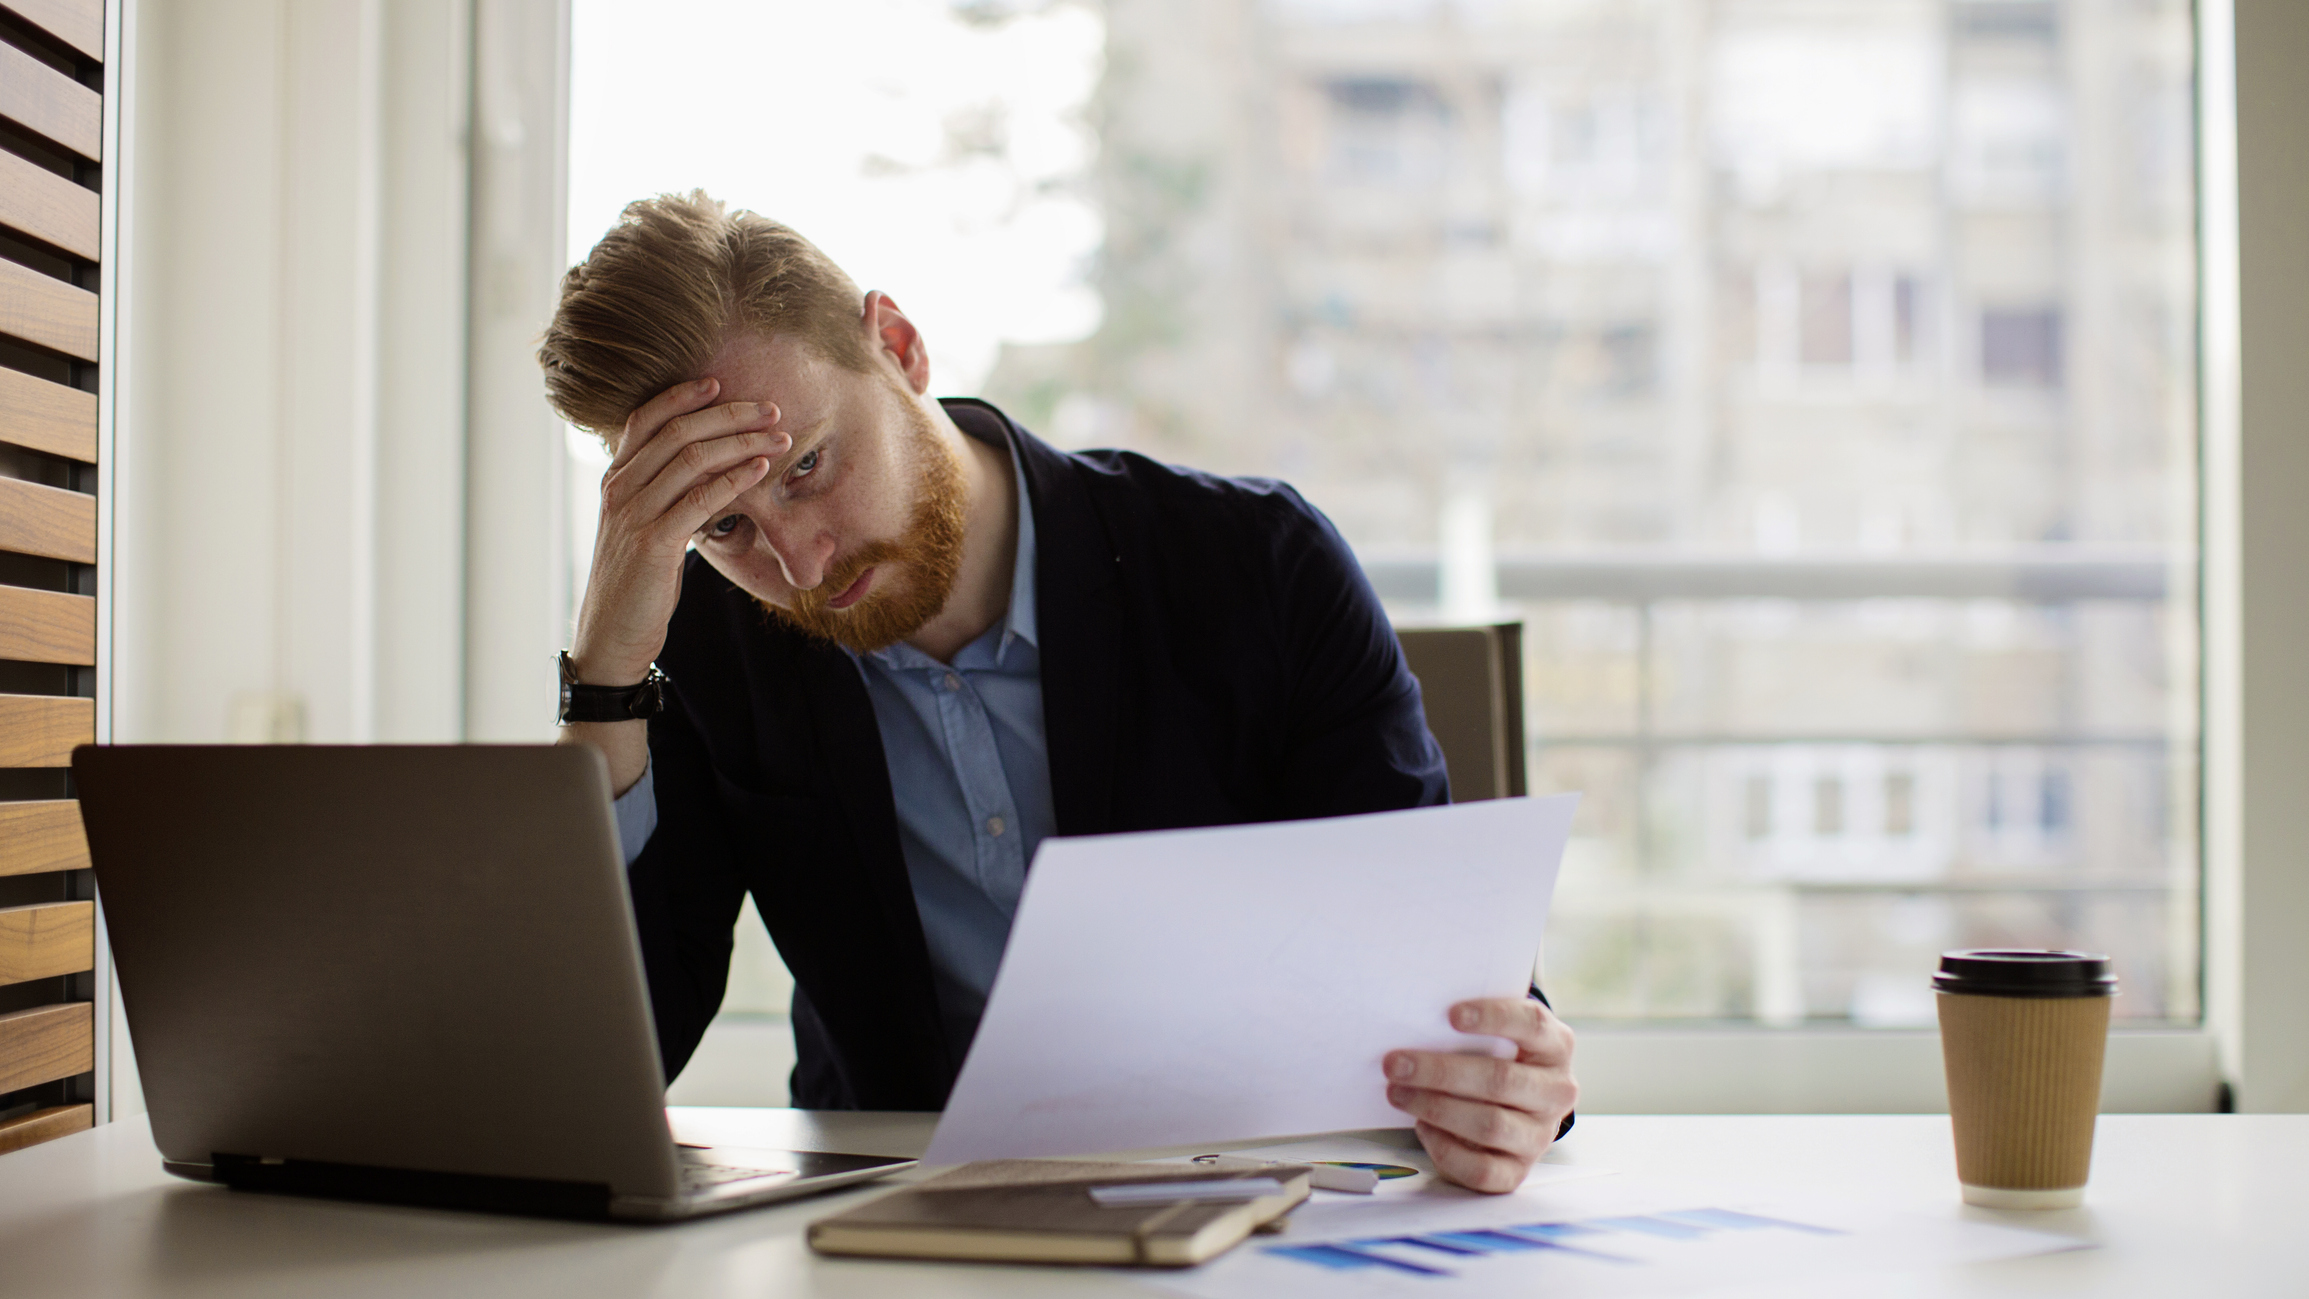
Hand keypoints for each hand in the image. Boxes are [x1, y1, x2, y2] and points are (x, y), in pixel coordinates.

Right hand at [561, 378, 784, 790]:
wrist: (612, 634)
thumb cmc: (638, 581)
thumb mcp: (647, 527)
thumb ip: (665, 493)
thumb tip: (707, 468)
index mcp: (616, 479)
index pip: (645, 417)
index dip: (683, 395)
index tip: (722, 383)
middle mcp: (620, 488)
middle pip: (677, 430)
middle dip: (729, 414)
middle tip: (770, 408)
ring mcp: (634, 513)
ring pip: (692, 457)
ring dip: (742, 441)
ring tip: (778, 436)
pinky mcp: (655, 542)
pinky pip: (700, 497)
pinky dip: (735, 479)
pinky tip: (761, 470)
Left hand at [1384, 998, 1577, 1192]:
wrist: (1515, 1108)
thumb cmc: (1496, 1059)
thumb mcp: (1498, 1034)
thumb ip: (1471, 1026)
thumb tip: (1418, 1020)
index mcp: (1555, 1046)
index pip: (1533, 1024)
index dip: (1493, 1017)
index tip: (1451, 1015)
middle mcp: (1556, 1092)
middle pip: (1501, 1080)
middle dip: (1442, 1072)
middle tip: (1396, 1064)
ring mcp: (1540, 1135)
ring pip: (1490, 1124)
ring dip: (1436, 1108)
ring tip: (1399, 1092)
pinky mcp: (1518, 1171)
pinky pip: (1481, 1168)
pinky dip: (1445, 1147)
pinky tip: (1423, 1126)